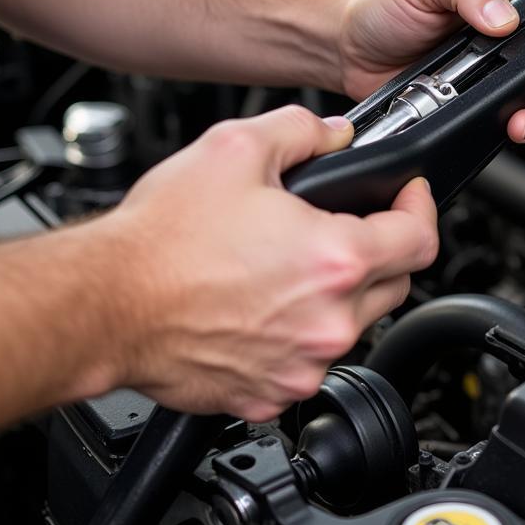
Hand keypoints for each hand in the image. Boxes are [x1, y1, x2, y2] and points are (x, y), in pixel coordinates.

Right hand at [99, 107, 437, 420]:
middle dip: (383, 247)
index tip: (409, 195)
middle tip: (347, 223)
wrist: (103, 305)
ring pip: (355, 324)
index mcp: (334, 259)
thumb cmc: (161, 240)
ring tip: (295, 262)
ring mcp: (301, 365)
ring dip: (342, 292)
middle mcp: (328, 320)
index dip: (421, 206)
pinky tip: (267, 304)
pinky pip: (311, 361)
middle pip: (395, 282)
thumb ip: (301, 131)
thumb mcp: (236, 148)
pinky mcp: (270, 393)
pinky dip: (303, 332)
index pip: (421, 238)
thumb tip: (336, 134)